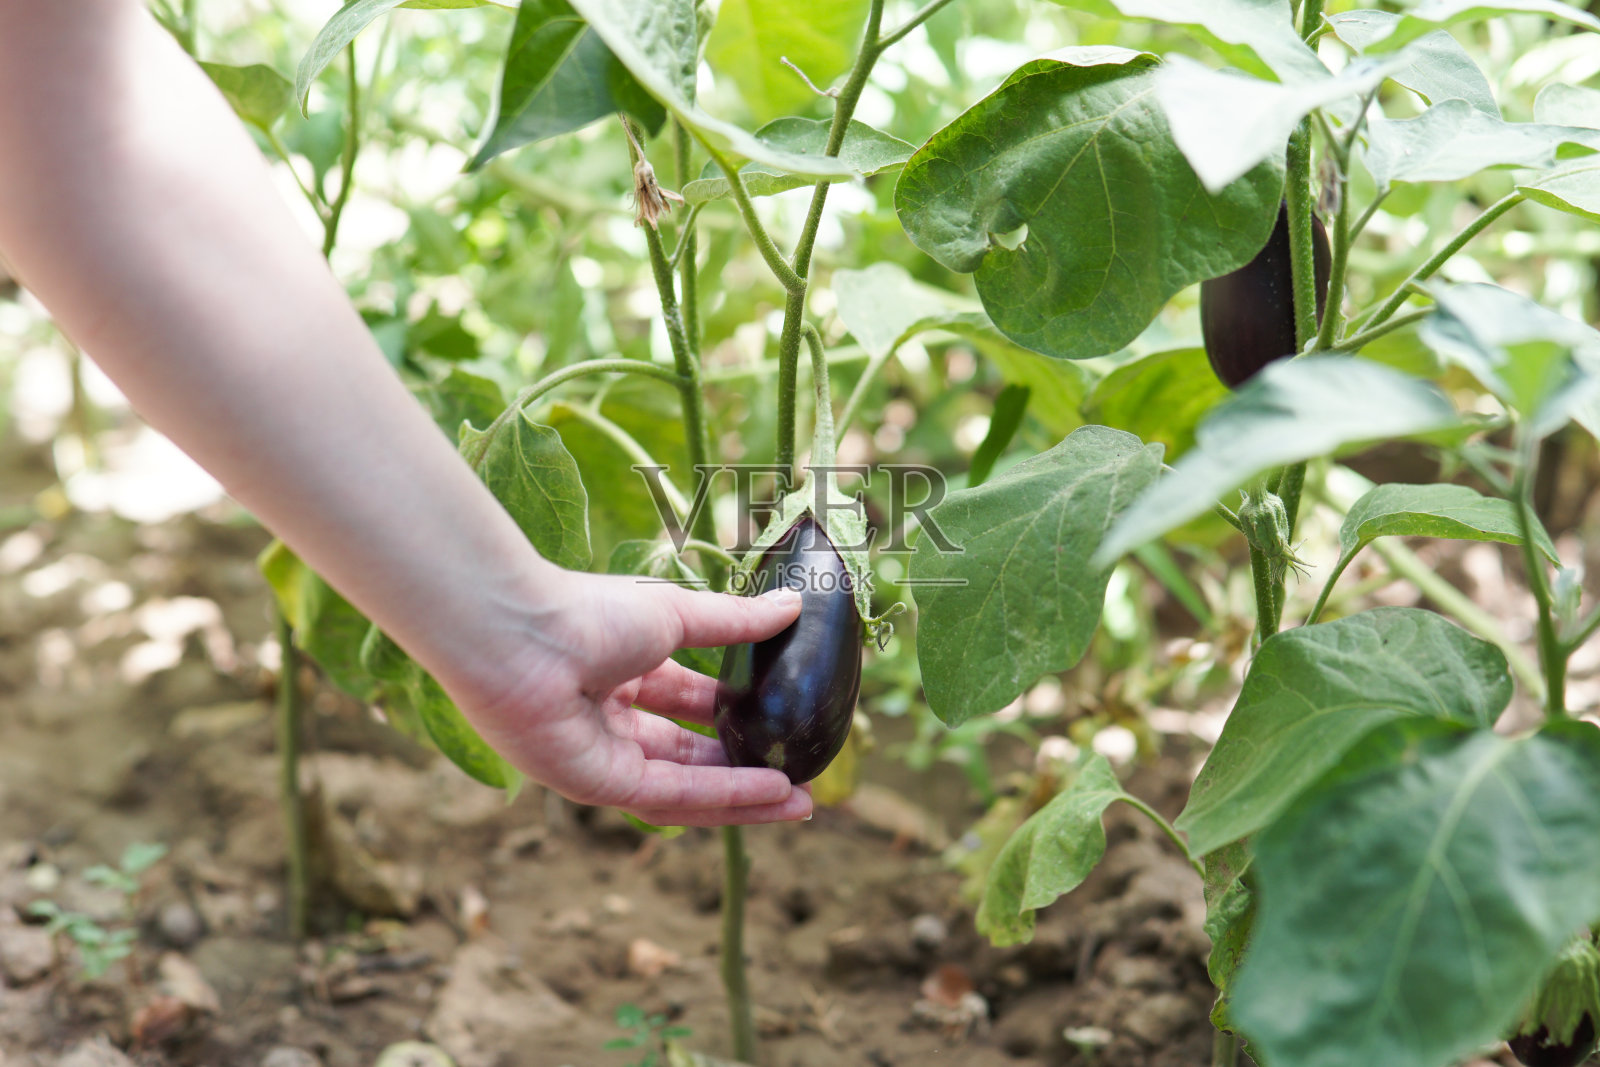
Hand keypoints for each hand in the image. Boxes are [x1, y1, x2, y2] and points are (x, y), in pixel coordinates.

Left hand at [460, 573, 810, 826]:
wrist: (520, 633)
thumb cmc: (584, 611)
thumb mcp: (675, 614)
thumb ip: (734, 621)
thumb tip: (793, 606)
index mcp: (620, 671)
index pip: (687, 702)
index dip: (736, 714)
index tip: (783, 721)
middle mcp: (608, 720)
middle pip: (688, 755)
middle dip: (746, 769)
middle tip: (801, 778)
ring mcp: (600, 757)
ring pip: (683, 786)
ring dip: (743, 796)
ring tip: (800, 802)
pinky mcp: (595, 786)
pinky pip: (668, 795)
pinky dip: (720, 795)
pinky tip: (769, 793)